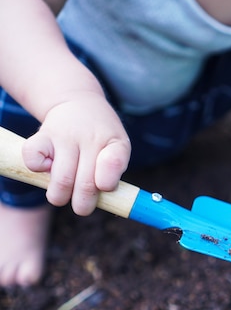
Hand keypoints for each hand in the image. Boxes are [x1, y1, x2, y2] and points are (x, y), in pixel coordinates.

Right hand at [21, 93, 130, 215]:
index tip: (104, 187)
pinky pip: (32, 159)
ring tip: (65, 190)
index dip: (107, 183)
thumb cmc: (101, 136)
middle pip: (86, 185)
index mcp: (114, 143)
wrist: (79, 104)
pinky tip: (47, 167)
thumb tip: (103, 188)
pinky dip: (37, 170)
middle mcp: (89, 138)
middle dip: (83, 205)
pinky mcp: (41, 136)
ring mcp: (64, 136)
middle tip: (82, 204)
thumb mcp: (119, 147)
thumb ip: (116, 170)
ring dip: (60, 196)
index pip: (114, 164)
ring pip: (61, 181)